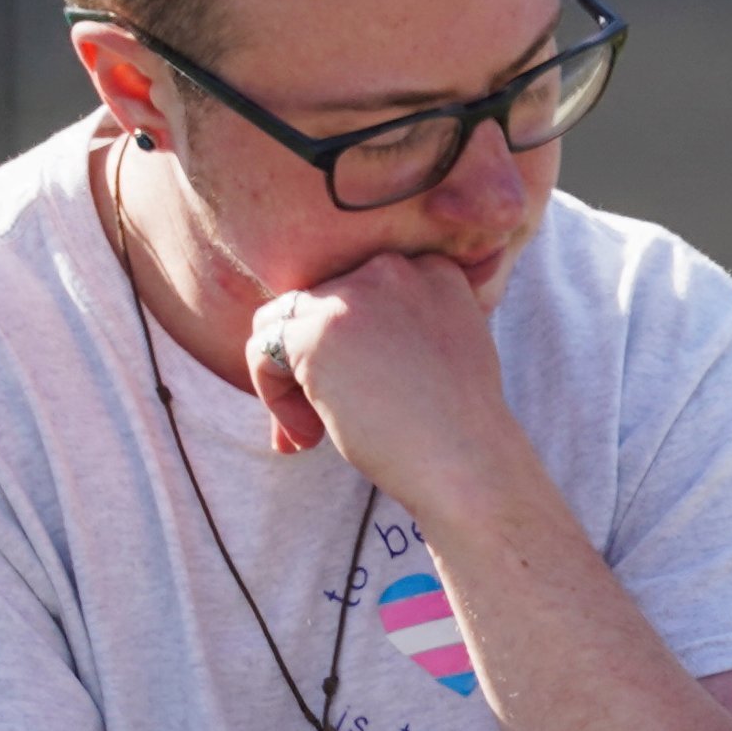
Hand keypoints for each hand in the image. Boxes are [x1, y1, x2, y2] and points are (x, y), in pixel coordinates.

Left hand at [244, 249, 533, 521]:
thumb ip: (400, 323)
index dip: (351, 344)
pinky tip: (308, 436)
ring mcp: (352, 296)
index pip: (358, 287)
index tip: (367, 393)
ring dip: (290, 379)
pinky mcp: (315, 332)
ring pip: (282, 323)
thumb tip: (327, 336)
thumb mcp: (446, 349)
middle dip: (315, 363)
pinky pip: (262, 351)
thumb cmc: (459, 427)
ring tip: (314, 431)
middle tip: (330, 419)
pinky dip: (274, 398)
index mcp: (430, 267)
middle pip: (318, 302)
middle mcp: (392, 268)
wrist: (469, 463)